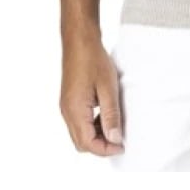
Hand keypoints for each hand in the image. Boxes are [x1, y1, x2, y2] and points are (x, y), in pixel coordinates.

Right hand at [59, 34, 123, 155]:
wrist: (79, 40)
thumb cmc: (93, 59)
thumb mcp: (108, 88)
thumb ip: (111, 115)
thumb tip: (115, 139)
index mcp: (75, 111)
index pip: (88, 144)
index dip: (106, 149)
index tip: (123, 145)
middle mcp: (67, 112)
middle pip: (81, 143)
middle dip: (101, 146)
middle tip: (120, 139)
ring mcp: (66, 106)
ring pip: (80, 134)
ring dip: (96, 136)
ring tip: (115, 126)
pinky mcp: (69, 100)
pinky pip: (79, 122)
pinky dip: (92, 125)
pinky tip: (105, 115)